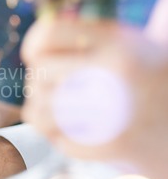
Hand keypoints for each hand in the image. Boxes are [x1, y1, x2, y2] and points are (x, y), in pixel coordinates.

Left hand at [21, 18, 167, 178]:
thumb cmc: (146, 73)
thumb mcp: (126, 41)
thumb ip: (83, 36)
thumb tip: (34, 41)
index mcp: (117, 43)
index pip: (49, 34)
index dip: (33, 44)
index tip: (35, 54)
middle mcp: (113, 76)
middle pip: (39, 72)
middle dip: (40, 78)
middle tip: (56, 83)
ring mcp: (111, 113)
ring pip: (38, 109)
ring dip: (41, 107)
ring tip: (58, 105)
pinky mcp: (109, 145)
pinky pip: (54, 137)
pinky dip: (54, 132)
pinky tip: (70, 126)